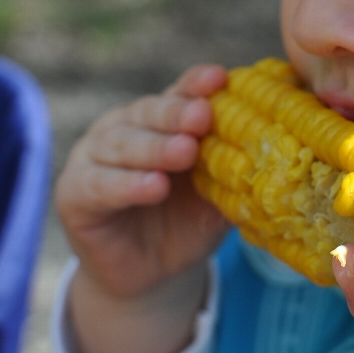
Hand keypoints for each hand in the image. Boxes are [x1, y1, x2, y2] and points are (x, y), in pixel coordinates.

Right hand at [55, 63, 229, 297]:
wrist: (153, 273)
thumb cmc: (189, 221)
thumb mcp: (218, 191)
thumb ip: (236, 165)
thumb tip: (280, 143)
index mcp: (160, 119)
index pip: (179, 93)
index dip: (196, 84)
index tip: (220, 79)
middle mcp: (123, 127)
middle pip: (148, 113)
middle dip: (177, 113)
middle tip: (203, 116)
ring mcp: (93, 157)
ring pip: (121, 144)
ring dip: (154, 147)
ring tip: (185, 152)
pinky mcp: (73, 193)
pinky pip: (99, 185)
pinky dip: (126, 185)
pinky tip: (154, 186)